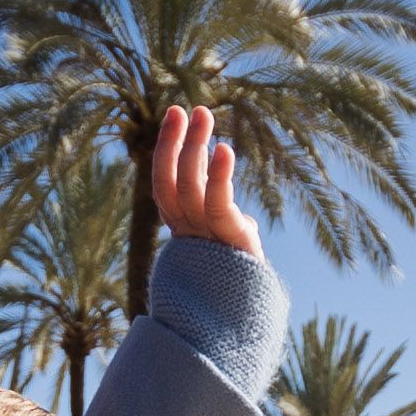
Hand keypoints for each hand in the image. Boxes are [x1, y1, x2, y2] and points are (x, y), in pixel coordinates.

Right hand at [152, 105, 262, 258]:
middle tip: (185, 108)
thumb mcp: (218, 218)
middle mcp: (187, 231)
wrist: (251, 306)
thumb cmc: (235, 259)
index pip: (165, 184)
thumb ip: (208, 188)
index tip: (175, 113)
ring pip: (190, 190)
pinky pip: (218, 206)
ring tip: (203, 115)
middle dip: (175, 143)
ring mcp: (206, 238)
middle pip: (172, 184)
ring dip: (193, 149)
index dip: (166, 148)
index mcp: (180, 226)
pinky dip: (218, 176)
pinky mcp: (231, 241)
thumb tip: (206, 152)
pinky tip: (224, 149)